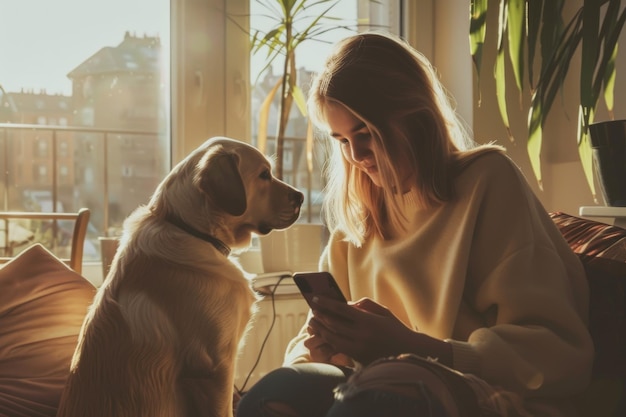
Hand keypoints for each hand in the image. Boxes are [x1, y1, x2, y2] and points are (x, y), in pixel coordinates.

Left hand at [308, 296, 451, 365]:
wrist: (409, 351)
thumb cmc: (395, 328)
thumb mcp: (383, 311)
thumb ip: (365, 304)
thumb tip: (348, 304)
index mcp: (368, 321)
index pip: (341, 310)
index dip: (326, 304)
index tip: (315, 299)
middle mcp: (362, 336)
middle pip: (334, 324)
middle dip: (321, 316)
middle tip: (312, 311)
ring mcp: (360, 349)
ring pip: (333, 338)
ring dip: (321, 330)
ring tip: (313, 323)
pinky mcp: (359, 359)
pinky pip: (339, 349)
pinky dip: (330, 340)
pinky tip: (324, 334)